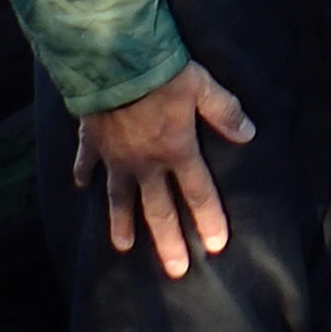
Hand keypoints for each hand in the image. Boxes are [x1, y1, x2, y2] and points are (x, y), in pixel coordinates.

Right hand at [73, 60, 254, 278]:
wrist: (115, 61)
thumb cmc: (165, 73)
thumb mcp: (204, 88)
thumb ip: (226, 112)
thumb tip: (249, 134)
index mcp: (176, 150)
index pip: (198, 192)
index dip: (209, 218)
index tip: (216, 245)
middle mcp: (145, 163)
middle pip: (159, 210)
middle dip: (169, 241)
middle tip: (175, 271)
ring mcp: (115, 157)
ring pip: (119, 199)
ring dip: (121, 224)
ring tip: (124, 247)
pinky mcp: (92, 143)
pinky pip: (87, 165)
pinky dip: (83, 176)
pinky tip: (81, 188)